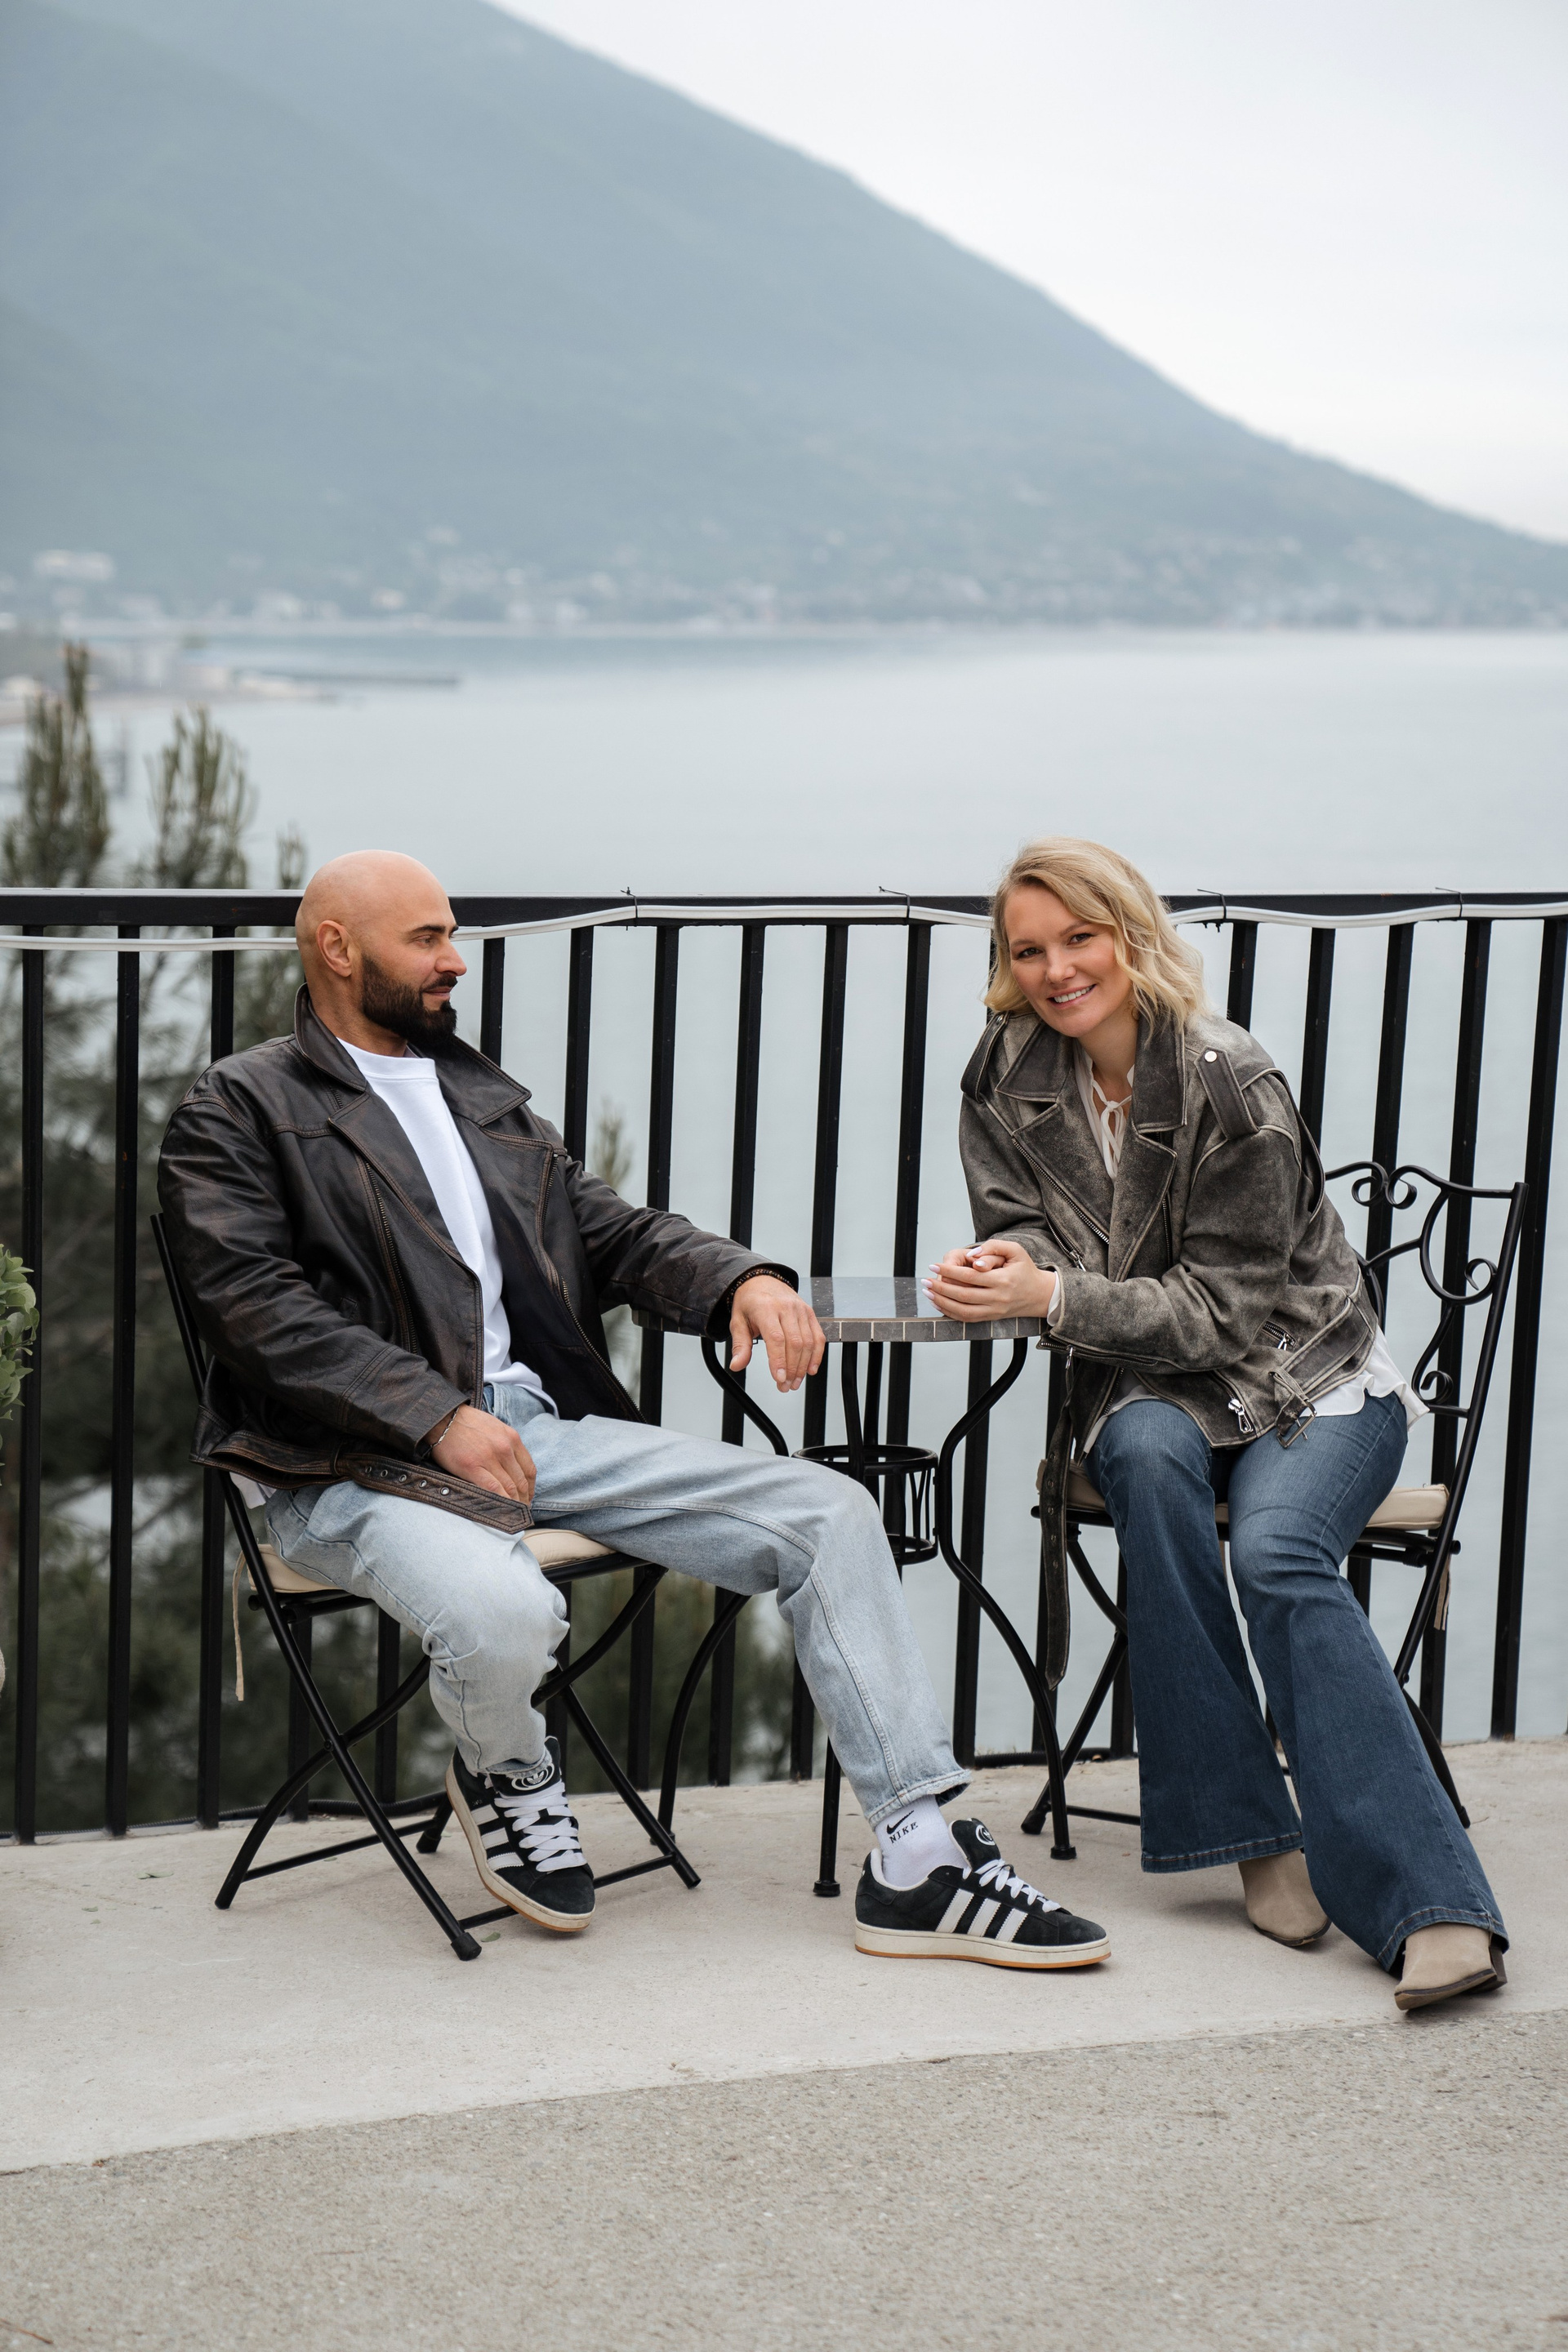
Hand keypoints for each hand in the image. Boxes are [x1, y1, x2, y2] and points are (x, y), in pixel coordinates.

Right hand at [430, 1405, 535, 1503]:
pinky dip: (501, 1502)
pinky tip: (502, 1510)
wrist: (442, 1418)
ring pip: (510, 1488)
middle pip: (521, 1482)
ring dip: (514, 1504)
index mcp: (512, 1438)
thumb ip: (506, 1445)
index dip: (532, 1488)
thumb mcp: (495, 1427)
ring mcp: (489, 1458)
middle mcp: (504, 1448)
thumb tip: (513, 1467)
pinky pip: (493, 1490)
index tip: (529, 1497)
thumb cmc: (467, 1423)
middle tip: (522, 1511)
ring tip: (513, 1515)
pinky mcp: (473, 1468)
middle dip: (524, 1500)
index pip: (529, 1469)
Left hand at [729, 1275, 824, 1391]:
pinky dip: (817, 1355)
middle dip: (792, 1369)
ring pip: (808, 1342)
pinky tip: (810, 1369)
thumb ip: (740, 1345)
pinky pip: (818, 1336)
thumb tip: (737, 1365)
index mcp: (765, 1308)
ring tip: (795, 1382)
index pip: (776, 1338)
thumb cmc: (749, 1302)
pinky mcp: (809, 1313)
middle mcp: (786, 1307)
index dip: (779, 1361)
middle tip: (785, 1386)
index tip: (779, 1378)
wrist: (761, 1280)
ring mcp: (800, 1310)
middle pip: (795, 1343)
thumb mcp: (738, 1322)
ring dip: (803, 1366)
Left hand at [924, 1239, 1056, 1322]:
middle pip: (963, 1295)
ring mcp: (994, 1311)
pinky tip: (939, 1304)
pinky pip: (967, 1319)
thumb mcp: (1015, 1250)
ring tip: (928, 1293)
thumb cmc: (1025, 1269)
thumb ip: (993, 1247)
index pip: (970, 1277)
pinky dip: (950, 1313)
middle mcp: (998, 1298)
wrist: (1040, 1294)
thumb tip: (972, 1256)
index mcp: (1003, 1280)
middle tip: (926, 1280)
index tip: (933, 1265)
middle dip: (941, 1288)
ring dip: (942, 1302)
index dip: (949, 1271)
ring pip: (963, 1311)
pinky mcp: (991, 1318)